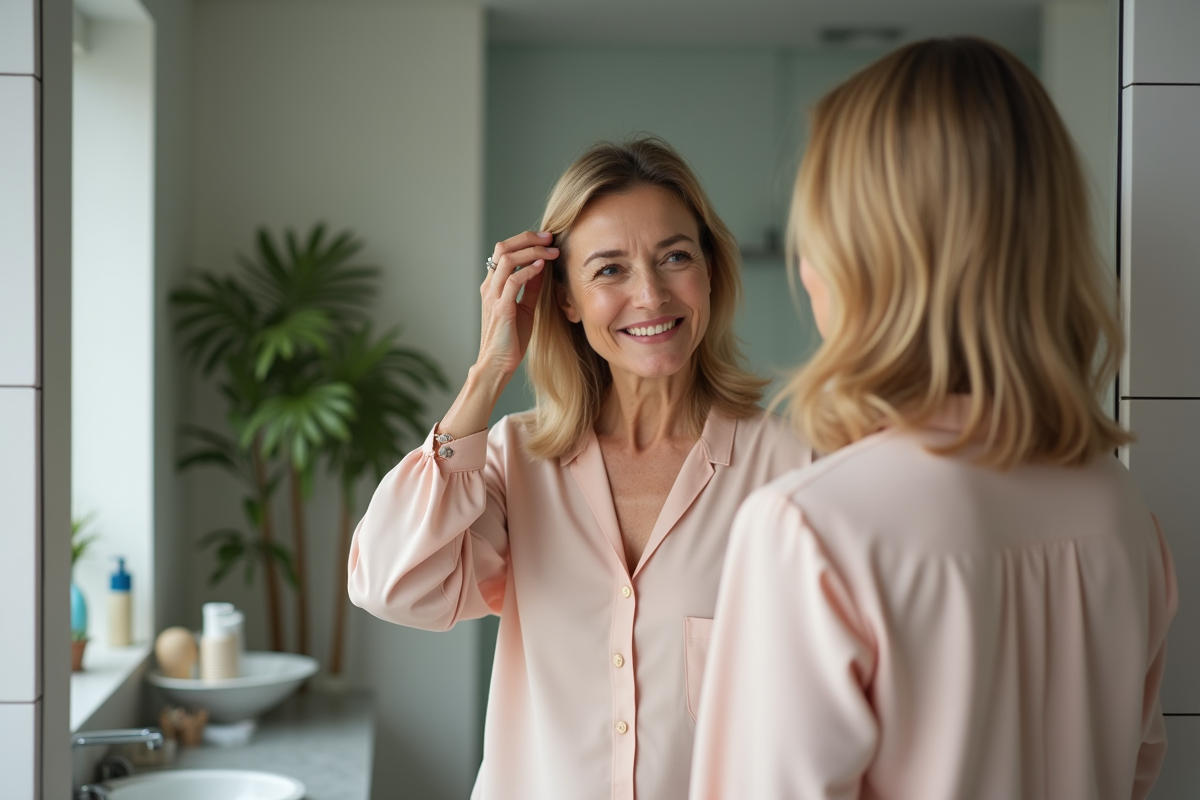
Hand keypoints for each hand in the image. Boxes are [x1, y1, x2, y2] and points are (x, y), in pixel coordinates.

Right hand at [476, 231, 554, 380]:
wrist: (498, 364)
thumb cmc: (511, 339)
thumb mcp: (525, 308)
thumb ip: (531, 287)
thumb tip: (542, 267)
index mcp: (493, 285)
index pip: (504, 251)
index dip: (525, 240)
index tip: (546, 238)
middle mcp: (490, 286)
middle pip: (502, 248)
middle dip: (527, 238)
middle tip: (549, 237)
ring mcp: (493, 296)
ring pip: (506, 259)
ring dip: (532, 251)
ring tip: (551, 251)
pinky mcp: (501, 308)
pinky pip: (513, 281)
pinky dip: (528, 270)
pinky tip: (542, 267)